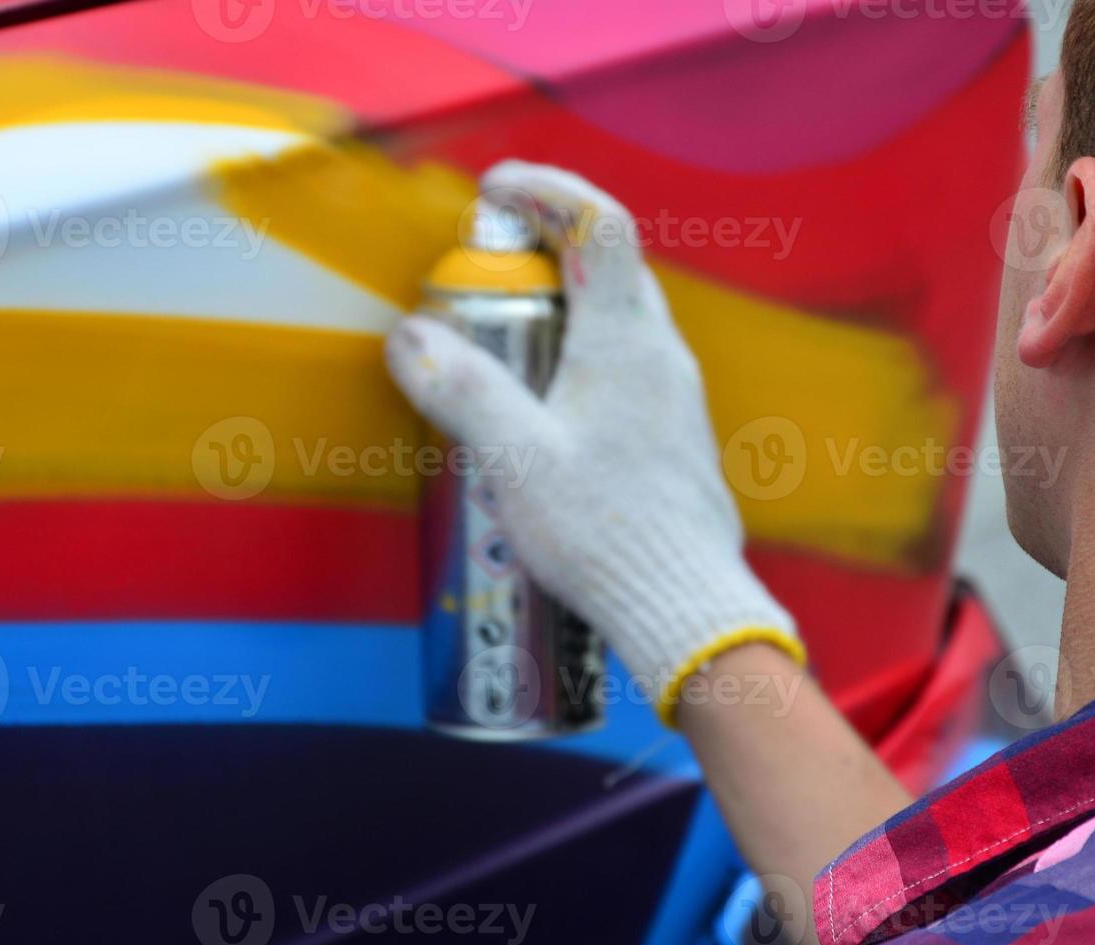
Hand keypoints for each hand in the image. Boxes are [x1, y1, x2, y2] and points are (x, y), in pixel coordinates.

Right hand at [386, 160, 803, 725]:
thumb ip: (462, 390)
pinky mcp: (676, 439)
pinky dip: (585, 361)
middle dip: (552, 251)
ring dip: (568, 312)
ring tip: (509, 345)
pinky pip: (630, 373)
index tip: (499, 189)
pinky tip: (548, 414)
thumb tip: (411, 336)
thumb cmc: (604, 531)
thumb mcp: (514, 459)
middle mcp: (663, 359)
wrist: (682, 605)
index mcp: (626, 343)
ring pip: (624, 324)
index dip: (551, 190)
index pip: (600, 226)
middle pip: (613, 271)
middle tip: (492, 271)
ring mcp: (677, 400)